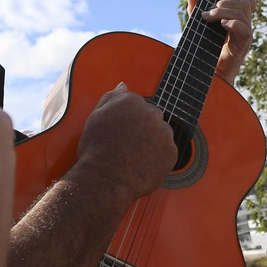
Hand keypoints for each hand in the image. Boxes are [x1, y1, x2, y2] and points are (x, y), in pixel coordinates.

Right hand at [73, 83, 176, 202]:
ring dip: (152, 142)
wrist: (105, 180)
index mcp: (132, 101)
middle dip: (142, 129)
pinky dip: (158, 159)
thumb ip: (111, 98)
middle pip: (151, 117)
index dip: (126, 121)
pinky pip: (167, 153)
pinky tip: (142, 166)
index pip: (135, 105)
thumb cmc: (96, 150)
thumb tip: (123, 85)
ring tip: (133, 158)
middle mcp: (151, 113)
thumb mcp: (95, 117)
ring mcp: (164, 133)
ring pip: (161, 134)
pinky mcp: (171, 152)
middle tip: (126, 146)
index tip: (119, 134)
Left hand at [188, 0, 253, 85]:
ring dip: (223, 12)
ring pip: (243, 13)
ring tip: (208, 18)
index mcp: (237, 19)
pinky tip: (222, 25)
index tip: (215, 3)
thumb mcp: (198, 26)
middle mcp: (244, 26)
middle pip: (245, 3)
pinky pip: (245, 30)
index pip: (245, 1)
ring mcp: (245, 35)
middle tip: (208, 12)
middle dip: (225, 2)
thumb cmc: (205, 50)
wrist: (206, 73)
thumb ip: (196, 9)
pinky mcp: (243, 46)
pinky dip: (233, 24)